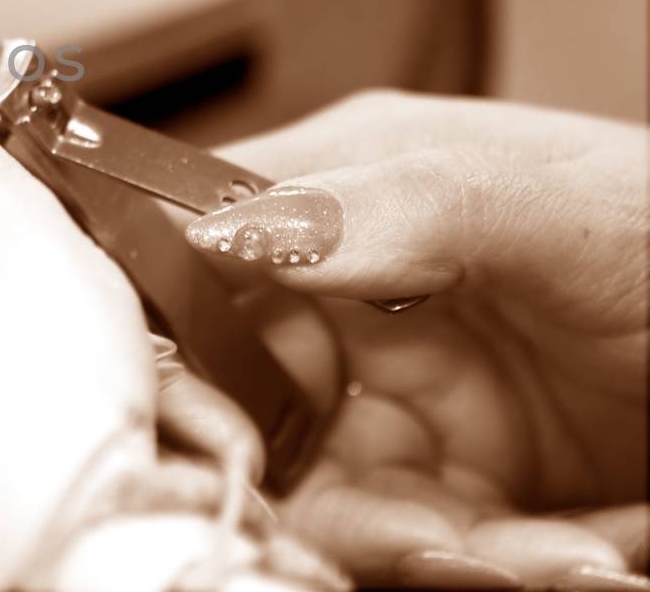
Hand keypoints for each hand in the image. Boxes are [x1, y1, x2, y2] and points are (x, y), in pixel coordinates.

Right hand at [185, 90, 648, 588]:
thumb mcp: (558, 205)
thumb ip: (402, 202)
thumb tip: (236, 227)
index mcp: (351, 190)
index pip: (200, 249)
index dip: (175, 329)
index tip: (215, 411)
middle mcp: (355, 296)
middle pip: (245, 400)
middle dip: (305, 475)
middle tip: (402, 518)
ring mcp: (404, 396)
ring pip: (327, 495)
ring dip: (416, 542)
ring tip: (531, 554)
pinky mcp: (458, 483)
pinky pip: (415, 546)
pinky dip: (484, 567)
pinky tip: (570, 556)